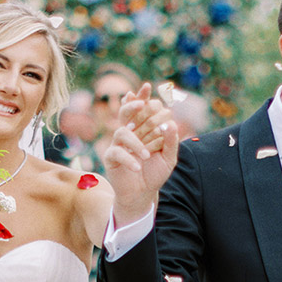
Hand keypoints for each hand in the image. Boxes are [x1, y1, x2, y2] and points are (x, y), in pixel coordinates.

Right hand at [103, 86, 179, 224]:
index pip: (140, 109)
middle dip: (133, 105)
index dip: (142, 97)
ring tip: (148, 154)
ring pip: (122, 132)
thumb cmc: (154, 173)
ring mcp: (118, 144)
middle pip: (126, 113)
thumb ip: (171, 141)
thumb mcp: (168, 158)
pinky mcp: (111, 158)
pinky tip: (139, 166)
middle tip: (144, 104)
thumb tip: (171, 124)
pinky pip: (116, 152)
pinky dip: (129, 158)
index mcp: (142, 129)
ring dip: (136, 141)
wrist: (143, 194)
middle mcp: (129, 133)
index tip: (147, 87)